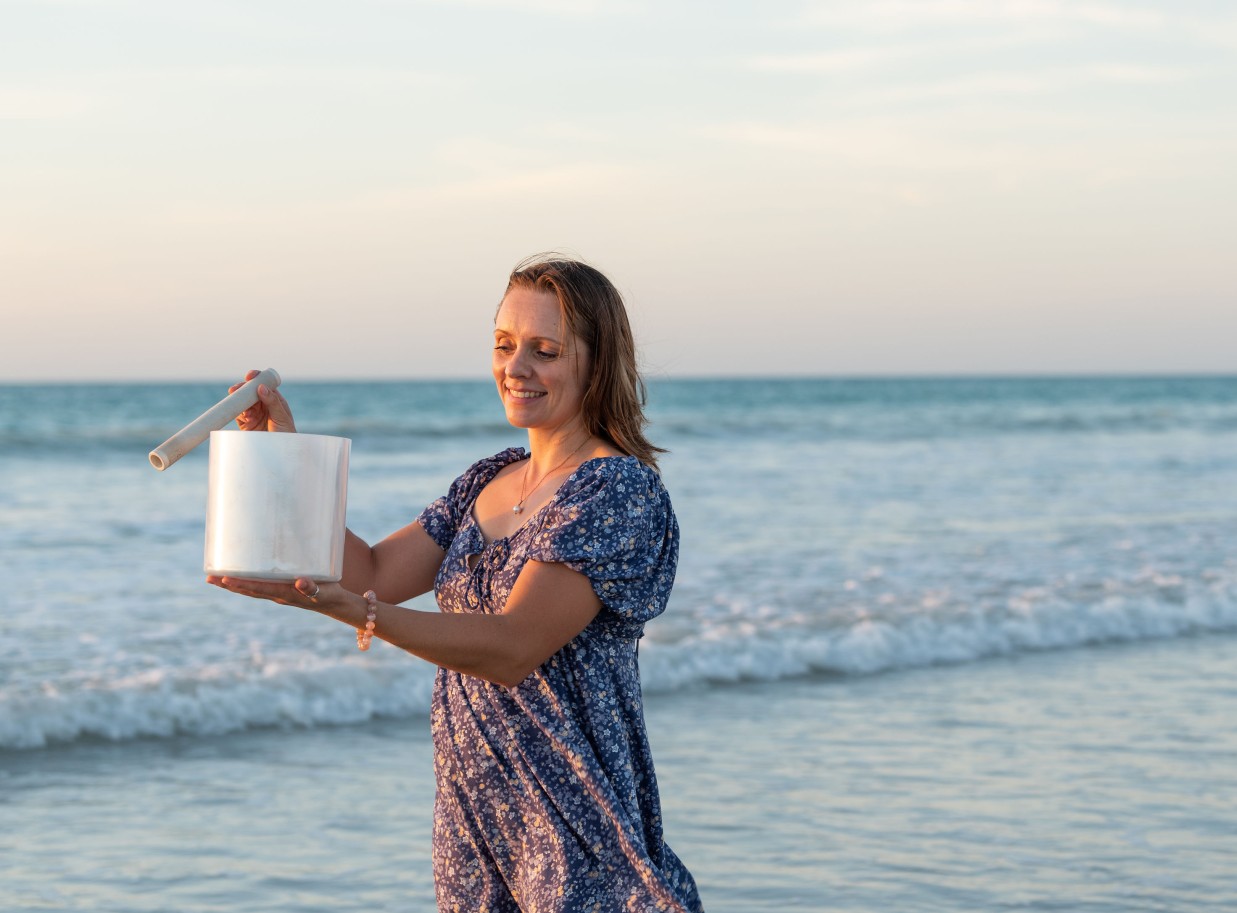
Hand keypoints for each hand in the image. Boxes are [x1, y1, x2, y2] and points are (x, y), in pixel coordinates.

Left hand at [207, 574, 340, 611]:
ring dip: (233, 585)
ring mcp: (278, 594)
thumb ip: (311, 587)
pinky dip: (246, 582)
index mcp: (284, 594)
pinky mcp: (282, 590)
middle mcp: (277, 595)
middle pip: (248, 591)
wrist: (335, 604)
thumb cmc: (329, 595)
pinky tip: (241, 575)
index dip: (240, 584)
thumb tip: (300, 582)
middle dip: (228, 585)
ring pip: (251, 590)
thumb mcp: (323, 592)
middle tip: (209, 578)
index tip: (223, 579)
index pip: (257, 589)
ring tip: (216, 578)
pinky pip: (259, 586)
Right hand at [231, 369, 296, 431]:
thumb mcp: (282, 417)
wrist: (281, 453)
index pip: (264, 384)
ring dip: (241, 403)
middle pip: (249, 391)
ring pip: (242, 401)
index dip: (256, 378)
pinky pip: (238, 414)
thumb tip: (261, 387)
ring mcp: (253, 413)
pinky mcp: (245, 423)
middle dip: (242, 389)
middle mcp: (263, 404)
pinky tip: (246, 417)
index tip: (250, 376)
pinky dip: (238, 413)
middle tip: (235, 390)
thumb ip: (272, 402)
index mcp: (275, 399)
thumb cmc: (287, 435)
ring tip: (248, 412)